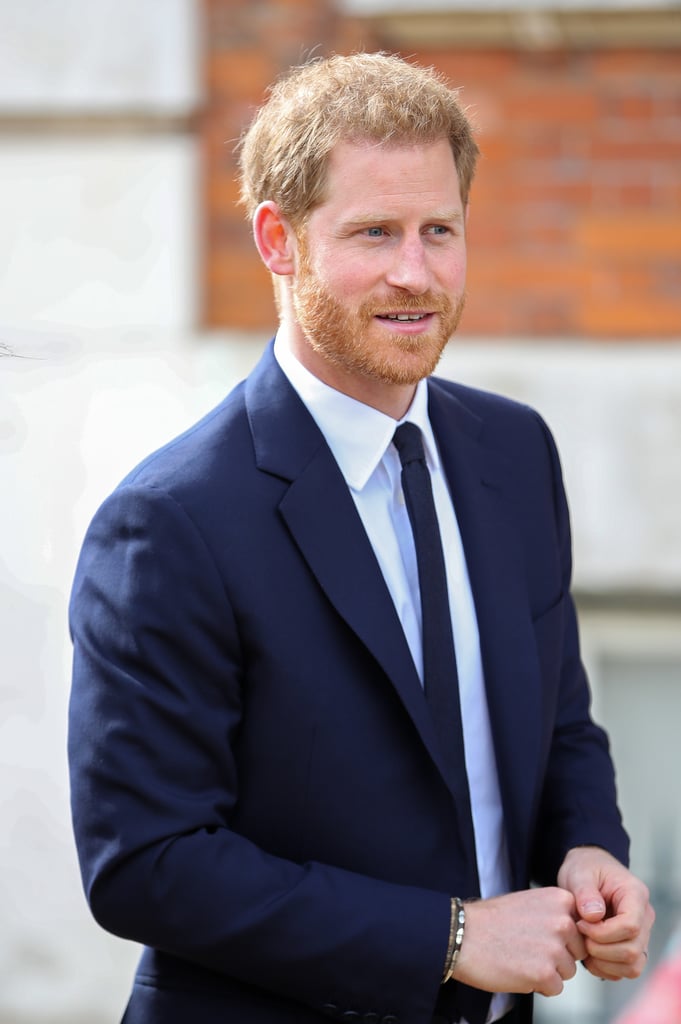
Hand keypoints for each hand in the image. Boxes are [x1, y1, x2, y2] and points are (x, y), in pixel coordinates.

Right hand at [453, 887, 586, 996]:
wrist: (461, 935)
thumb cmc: (491, 920)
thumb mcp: (529, 902)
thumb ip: (555, 914)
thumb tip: (575, 933)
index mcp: (560, 899)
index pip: (580, 928)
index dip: (561, 936)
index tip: (541, 934)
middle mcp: (563, 921)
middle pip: (576, 951)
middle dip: (557, 955)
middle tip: (528, 947)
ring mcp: (555, 948)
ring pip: (567, 971)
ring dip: (548, 970)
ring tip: (521, 957)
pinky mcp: (545, 973)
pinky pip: (555, 989)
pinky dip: (538, 985)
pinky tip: (518, 969)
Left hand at [557, 846, 654, 980]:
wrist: (588, 871)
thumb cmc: (586, 869)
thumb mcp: (580, 873)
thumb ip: (585, 892)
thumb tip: (594, 916)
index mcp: (635, 895)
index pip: (630, 926)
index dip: (603, 933)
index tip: (581, 924)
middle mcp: (644, 917)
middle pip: (633, 950)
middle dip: (601, 949)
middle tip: (579, 936)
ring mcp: (641, 934)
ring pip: (633, 965)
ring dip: (604, 963)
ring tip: (583, 946)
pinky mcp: (632, 946)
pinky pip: (626, 970)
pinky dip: (606, 969)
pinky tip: (588, 955)